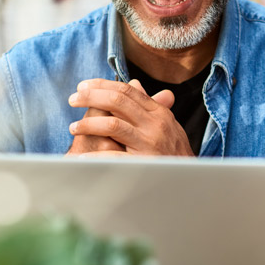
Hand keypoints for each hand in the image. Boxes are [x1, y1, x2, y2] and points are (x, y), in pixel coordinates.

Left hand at [68, 78, 193, 156]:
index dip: (102, 85)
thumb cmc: (175, 152)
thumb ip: (149, 104)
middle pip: (118, 101)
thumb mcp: (166, 124)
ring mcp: (150, 144)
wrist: (191, 180)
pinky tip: (82, 158)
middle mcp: (155, 124)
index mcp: (158, 112)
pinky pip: (114, 157)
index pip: (127, 90)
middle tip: (72, 100)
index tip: (83, 86)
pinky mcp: (144, 164)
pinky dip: (95, 157)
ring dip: (88, 125)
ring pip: (113, 125)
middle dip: (91, 97)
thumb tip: (134, 84)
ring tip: (73, 128)